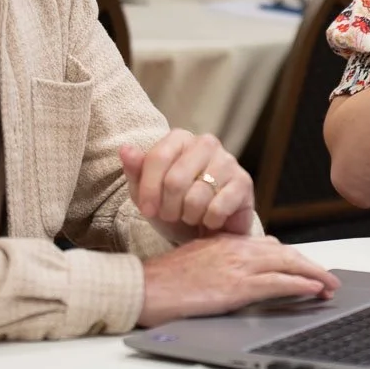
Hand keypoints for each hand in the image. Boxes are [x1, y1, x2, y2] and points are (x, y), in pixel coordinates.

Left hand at [120, 130, 254, 237]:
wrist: (206, 229)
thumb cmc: (174, 207)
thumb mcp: (147, 192)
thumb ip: (135, 170)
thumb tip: (125, 149)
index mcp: (180, 138)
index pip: (157, 158)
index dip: (148, 189)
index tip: (147, 209)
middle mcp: (206, 143)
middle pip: (175, 179)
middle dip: (168, 207)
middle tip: (171, 215)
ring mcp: (228, 160)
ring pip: (197, 196)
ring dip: (189, 216)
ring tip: (192, 216)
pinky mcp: (244, 182)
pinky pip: (217, 208)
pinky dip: (209, 221)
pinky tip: (210, 220)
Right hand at [138, 234, 340, 325]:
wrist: (144, 287)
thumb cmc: (162, 280)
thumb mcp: (193, 261)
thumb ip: (215, 262)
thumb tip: (229, 274)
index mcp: (224, 242)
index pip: (268, 246)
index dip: (290, 257)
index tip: (304, 266)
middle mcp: (235, 249)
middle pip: (283, 253)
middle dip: (309, 265)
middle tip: (328, 277)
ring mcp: (237, 267)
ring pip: (287, 264)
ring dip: (313, 274)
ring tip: (329, 285)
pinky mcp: (236, 287)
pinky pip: (277, 284)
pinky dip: (299, 285)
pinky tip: (313, 290)